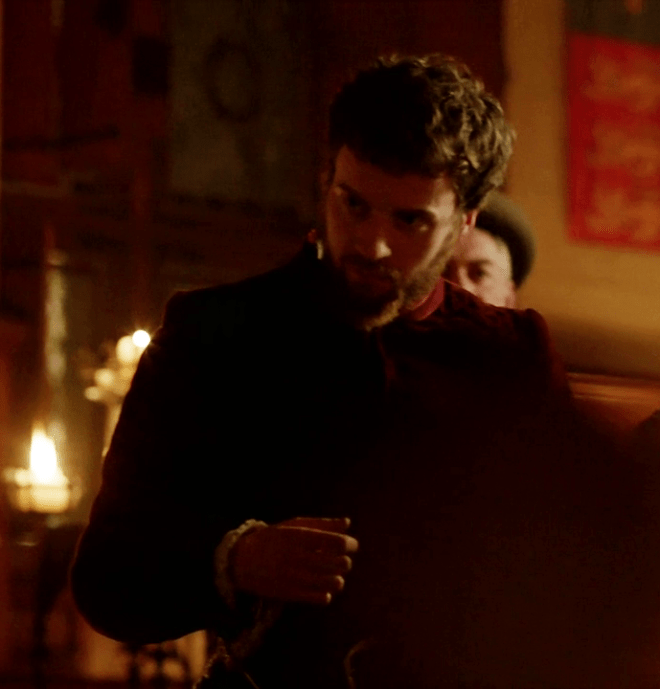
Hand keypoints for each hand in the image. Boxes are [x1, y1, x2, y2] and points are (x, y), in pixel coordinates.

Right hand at [231, 517, 357, 604]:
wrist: (241, 561)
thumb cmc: (272, 539)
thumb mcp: (294, 525)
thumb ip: (322, 524)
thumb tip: (348, 523)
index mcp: (301, 536)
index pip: (337, 542)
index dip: (350, 544)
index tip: (351, 545)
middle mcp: (299, 557)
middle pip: (339, 563)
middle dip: (345, 562)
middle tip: (341, 560)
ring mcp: (295, 577)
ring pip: (333, 583)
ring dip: (338, 579)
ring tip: (333, 575)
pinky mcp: (291, 594)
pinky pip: (320, 598)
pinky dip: (327, 593)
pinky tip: (323, 588)